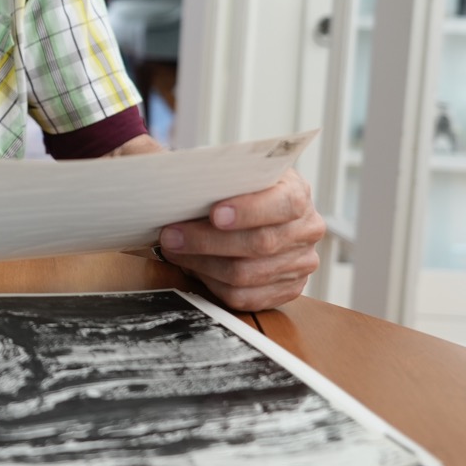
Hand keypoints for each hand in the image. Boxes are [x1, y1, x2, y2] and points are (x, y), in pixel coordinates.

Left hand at [156, 168, 323, 311]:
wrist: (250, 211)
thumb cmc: (234, 189)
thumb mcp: (228, 170)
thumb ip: (203, 170)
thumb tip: (159, 167)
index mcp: (297, 193)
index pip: (284, 204)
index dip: (249, 211)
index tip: (215, 214)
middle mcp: (307, 229)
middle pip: (260, 244)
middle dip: (208, 241)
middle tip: (171, 235)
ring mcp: (301, 262)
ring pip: (247, 274)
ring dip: (202, 264)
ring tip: (175, 250)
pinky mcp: (288, 289)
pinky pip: (245, 297)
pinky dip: (213, 284)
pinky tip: (195, 268)